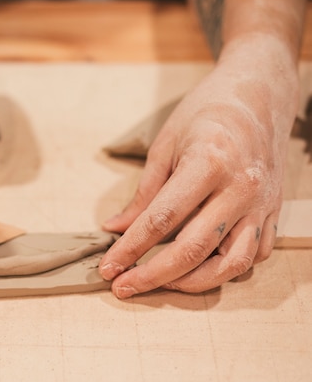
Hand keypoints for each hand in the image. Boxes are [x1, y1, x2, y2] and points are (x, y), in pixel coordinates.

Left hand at [98, 54, 298, 297]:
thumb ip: (143, 192)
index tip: (108, 267)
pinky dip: (224, 270)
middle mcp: (240, 189)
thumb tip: (116, 228)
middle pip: (194, 249)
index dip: (131, 248)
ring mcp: (261, 205)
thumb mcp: (166, 143)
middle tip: (123, 287)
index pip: (162, 220)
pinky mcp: (274, 214)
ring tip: (159, 285)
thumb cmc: (207, 112)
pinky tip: (198, 270)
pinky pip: (253, 256)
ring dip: (190, 284)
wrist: (261, 94)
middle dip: (153, 276)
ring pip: (230, 265)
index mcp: (209, 164)